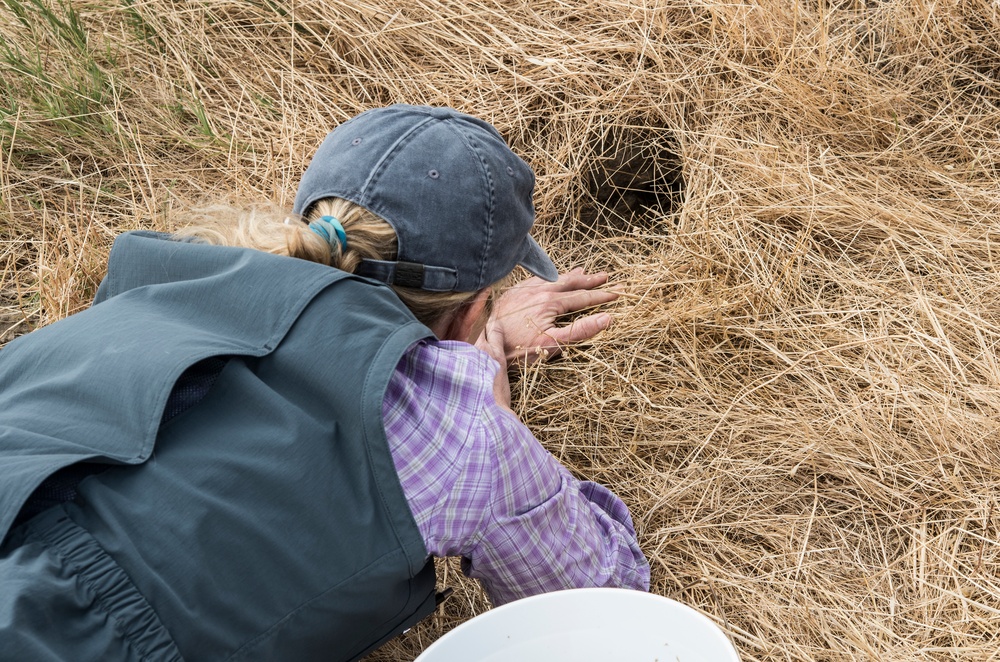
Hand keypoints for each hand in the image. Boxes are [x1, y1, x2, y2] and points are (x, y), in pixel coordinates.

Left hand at [481, 268, 619, 365]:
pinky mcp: (512, 291)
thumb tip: (606, 319)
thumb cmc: (518, 347)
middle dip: (589, 280)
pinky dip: (548, 276)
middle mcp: (539, 290)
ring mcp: (524, 289)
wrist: (484, 341)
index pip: (582, 297)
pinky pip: (535, 278)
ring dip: (570, 275)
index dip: (601, 295)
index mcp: (551, 302)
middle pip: (570, 282)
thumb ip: (581, 331)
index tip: (617, 293)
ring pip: (553, 278)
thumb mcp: (553, 344)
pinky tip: (549, 277)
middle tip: (605, 276)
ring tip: (582, 271)